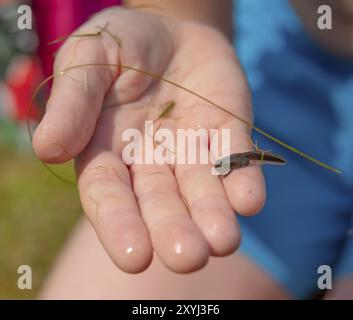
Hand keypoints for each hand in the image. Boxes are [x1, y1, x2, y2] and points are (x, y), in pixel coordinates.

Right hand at [33, 7, 264, 272]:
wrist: (171, 31)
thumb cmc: (122, 45)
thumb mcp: (88, 58)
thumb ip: (72, 101)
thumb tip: (48, 148)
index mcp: (107, 151)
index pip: (109, 195)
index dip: (120, 225)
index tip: (135, 256)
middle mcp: (151, 162)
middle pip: (161, 204)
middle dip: (174, 231)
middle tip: (188, 258)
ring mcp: (192, 151)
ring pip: (202, 192)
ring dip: (214, 217)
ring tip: (223, 241)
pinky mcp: (227, 134)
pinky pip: (236, 159)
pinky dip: (243, 181)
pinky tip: (249, 200)